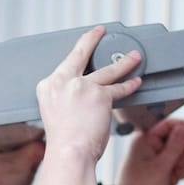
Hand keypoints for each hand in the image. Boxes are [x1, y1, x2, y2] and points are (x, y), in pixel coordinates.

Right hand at [36, 26, 143, 161]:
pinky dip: (129, 85)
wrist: (68, 153)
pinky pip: (118, 88)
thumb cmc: (63, 141)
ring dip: (124, 62)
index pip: (64, 66)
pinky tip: (136, 81)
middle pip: (80, 54)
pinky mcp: (99, 95)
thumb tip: (82, 98)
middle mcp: (62, 82)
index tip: (83, 49)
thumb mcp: (55, 114)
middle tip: (100, 31)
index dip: (76, 55)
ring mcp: (81, 86)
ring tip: (134, 56)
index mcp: (47, 87)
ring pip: (107, 69)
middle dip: (92, 39)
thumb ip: (66, 100)